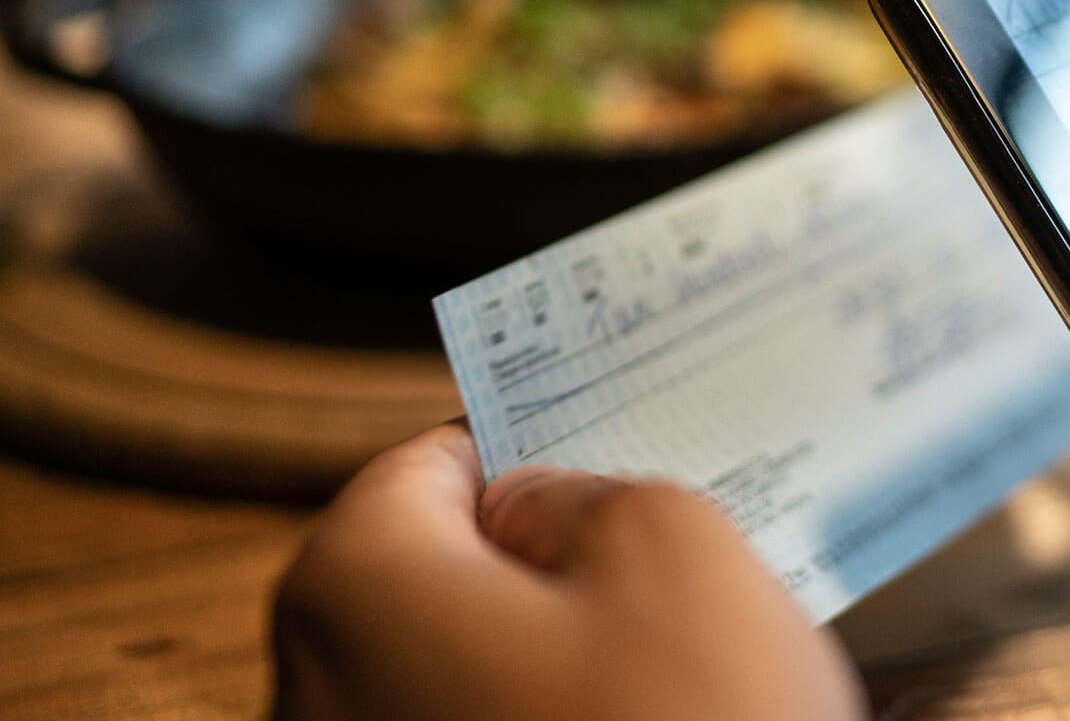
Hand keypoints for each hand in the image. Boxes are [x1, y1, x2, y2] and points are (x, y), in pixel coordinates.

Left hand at [271, 424, 864, 720]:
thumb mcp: (675, 548)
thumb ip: (590, 492)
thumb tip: (541, 511)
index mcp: (353, 587)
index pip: (428, 463)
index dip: (533, 447)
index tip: (615, 452)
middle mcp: (312, 695)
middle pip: (436, 583)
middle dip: (552, 568)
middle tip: (676, 568)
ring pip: (466, 684)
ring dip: (566, 670)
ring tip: (685, 678)